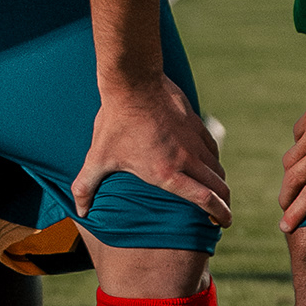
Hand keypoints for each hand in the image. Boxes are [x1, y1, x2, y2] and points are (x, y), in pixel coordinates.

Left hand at [71, 71, 231, 230]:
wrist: (133, 82)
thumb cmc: (115, 122)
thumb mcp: (98, 157)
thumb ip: (86, 186)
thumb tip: (79, 210)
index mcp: (167, 172)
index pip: (205, 199)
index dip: (220, 213)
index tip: (224, 223)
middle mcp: (187, 158)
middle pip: (219, 186)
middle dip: (225, 204)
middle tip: (222, 214)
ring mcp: (194, 139)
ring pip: (217, 166)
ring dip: (219, 182)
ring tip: (215, 191)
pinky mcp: (195, 122)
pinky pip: (212, 147)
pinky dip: (214, 159)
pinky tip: (207, 162)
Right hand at [281, 50, 305, 224]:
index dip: (298, 212)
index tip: (286, 227)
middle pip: (294, 181)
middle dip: (286, 200)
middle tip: (285, 214)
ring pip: (290, 161)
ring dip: (288, 180)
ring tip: (290, 190)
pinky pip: (297, 142)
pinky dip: (297, 154)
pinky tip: (305, 155)